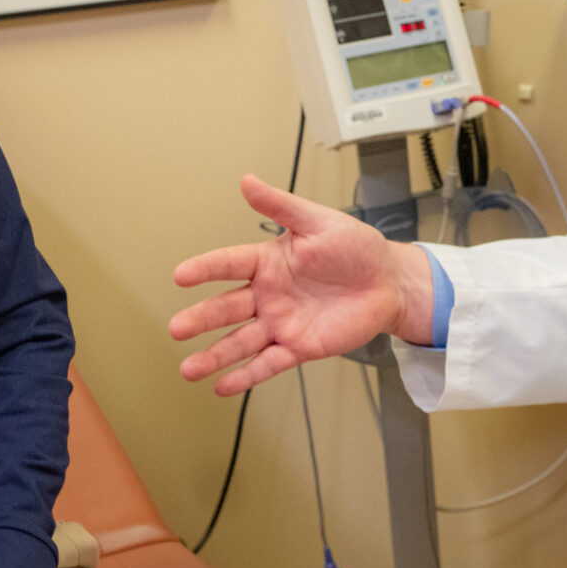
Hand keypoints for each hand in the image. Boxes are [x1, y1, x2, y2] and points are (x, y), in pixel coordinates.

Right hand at [169, 173, 437, 394]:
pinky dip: (246, 376)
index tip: (180, 276)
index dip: (205, 269)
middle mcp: (267, 295)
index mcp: (267, 262)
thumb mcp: (318, 221)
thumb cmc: (356, 248)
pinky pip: (268, 364)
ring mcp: (280, 323)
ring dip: (214, 356)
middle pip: (226, 308)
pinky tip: (222, 386)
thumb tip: (247, 181)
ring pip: (240, 342)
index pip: (228, 264)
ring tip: (188, 369)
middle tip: (176, 329)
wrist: (390, 282)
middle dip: (201, 319)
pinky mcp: (299, 347)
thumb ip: (280, 206)